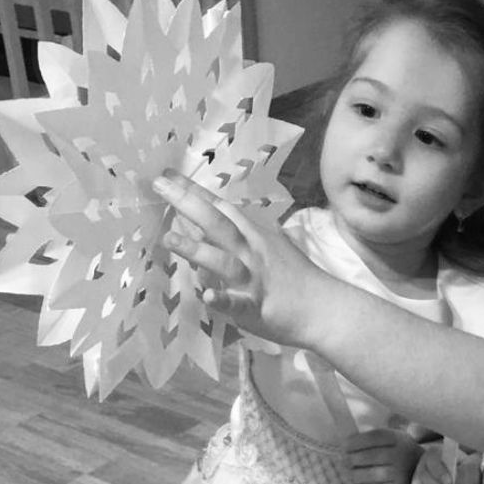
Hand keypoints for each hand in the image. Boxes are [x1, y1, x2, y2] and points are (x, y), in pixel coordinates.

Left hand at [152, 171, 328, 346]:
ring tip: (168, 238)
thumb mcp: (268, 247)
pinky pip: (238, 303)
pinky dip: (223, 299)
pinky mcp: (256, 307)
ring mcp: (252, 279)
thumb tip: (199, 226)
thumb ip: (235, 236)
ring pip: (222, 260)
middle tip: (159, 185)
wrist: (324, 308)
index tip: (168, 175)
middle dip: (187, 203)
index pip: (219, 207)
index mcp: (253, 235)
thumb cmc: (294, 278)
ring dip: (195, 249)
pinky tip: (208, 296)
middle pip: (217, 222)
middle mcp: (251, 251)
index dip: (193, 190)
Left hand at [346, 428, 422, 483]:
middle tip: (343, 461)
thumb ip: (373, 438)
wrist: (423, 471)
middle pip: (369, 456)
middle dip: (350, 459)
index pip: (372, 438)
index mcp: (397, 438)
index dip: (355, 442)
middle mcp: (400, 454)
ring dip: (353, 474)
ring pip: (370, 474)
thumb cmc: (400, 451)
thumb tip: (346, 442)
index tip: (344, 445)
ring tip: (347, 473)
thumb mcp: (392, 438)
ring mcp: (400, 473)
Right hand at [409, 444, 481, 483]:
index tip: (449, 482)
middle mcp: (421, 467)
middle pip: (423, 479)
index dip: (438, 471)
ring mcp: (416, 482)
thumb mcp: (470, 468)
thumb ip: (464, 473)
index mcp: (434, 454)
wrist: (462, 483)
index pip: (432, 461)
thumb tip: (455, 482)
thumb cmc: (467, 472)